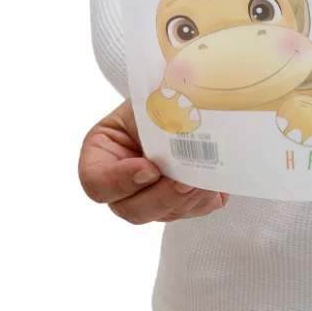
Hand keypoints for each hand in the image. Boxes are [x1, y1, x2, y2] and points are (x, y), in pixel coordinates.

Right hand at [78, 99, 227, 224]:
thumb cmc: (157, 97)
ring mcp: (150, 198)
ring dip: (187, 199)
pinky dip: (203, 199)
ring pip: (164, 214)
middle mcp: (121, 187)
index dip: (121, 182)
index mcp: (100, 157)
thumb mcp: (146, 101)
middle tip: (185, 181)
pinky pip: (190, 212)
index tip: (149, 168)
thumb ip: (151, 117)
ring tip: (206, 178)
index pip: (97, 184)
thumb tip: (175, 123)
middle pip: (131, 210)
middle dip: (162, 197)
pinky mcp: (180, 202)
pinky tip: (214, 182)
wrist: (183, 101)